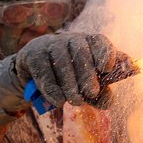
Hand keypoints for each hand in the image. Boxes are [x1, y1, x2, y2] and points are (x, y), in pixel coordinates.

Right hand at [15, 33, 136, 107]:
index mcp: (89, 42)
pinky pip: (44, 71)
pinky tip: (59, 102)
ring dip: (70, 84)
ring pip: (61, 61)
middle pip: (80, 51)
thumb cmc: (70, 77)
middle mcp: (71, 39)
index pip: (100, 41)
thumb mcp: (87, 84)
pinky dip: (52, 88)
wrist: (34, 72)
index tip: (107, 69)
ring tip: (76, 101)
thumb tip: (108, 103)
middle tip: (92, 93)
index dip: (105, 53)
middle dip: (87, 74)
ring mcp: (51, 44)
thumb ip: (100, 93)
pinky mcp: (33, 54)